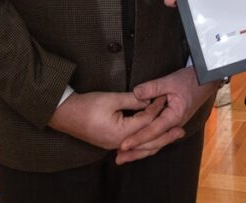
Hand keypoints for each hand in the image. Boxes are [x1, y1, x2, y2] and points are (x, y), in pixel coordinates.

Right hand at [48, 91, 165, 149]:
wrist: (64, 114)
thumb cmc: (87, 105)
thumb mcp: (111, 99)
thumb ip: (133, 100)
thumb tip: (149, 100)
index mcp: (121, 133)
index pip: (146, 121)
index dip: (156, 108)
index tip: (166, 98)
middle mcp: (119, 143)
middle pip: (147, 141)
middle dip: (165, 136)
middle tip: (181, 131)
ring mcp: (114, 145)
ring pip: (141, 147)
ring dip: (157, 142)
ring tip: (171, 137)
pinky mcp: (111, 143)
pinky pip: (132, 146)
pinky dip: (144, 144)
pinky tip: (150, 142)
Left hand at [116, 67, 217, 163]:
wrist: (204, 81)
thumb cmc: (189, 81)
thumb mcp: (169, 81)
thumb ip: (152, 87)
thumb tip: (136, 93)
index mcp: (174, 116)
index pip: (153, 131)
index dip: (137, 138)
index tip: (124, 145)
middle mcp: (174, 125)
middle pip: (154, 143)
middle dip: (136, 151)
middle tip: (119, 158)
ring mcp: (173, 126)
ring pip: (156, 143)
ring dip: (140, 151)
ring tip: (124, 157)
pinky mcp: (170, 123)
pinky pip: (157, 137)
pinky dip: (146, 143)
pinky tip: (136, 148)